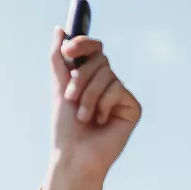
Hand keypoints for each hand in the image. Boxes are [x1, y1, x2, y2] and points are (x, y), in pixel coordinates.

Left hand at [42, 29, 140, 189]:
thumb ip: (58, 59)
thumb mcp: (59, 89)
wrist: (74, 157)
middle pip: (100, 59)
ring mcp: (121, 95)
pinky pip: (118, 89)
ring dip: (89, 96)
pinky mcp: (132, 107)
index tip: (68, 49)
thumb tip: (59, 31)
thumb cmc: (65, 129)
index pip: (93, 49)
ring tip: (84, 117)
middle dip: (81, 78)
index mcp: (90, 78)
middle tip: (71, 98)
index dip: (83, 44)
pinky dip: (103, 104)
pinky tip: (101, 122)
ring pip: (107, 75)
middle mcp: (107, 83)